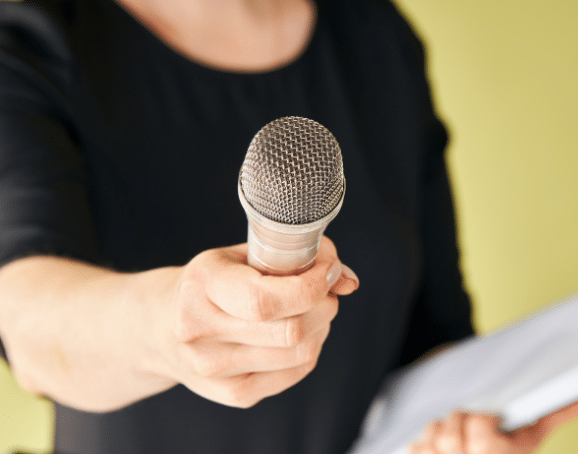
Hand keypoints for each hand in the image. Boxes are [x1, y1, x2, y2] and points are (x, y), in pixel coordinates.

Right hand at [151, 236, 357, 407]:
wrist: (157, 328)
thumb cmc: (206, 285)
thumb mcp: (238, 256)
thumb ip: (293, 258)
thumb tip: (347, 278)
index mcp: (200, 288)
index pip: (267, 299)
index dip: (313, 284)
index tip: (328, 268)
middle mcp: (201, 333)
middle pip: (291, 329)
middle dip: (325, 303)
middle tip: (325, 287)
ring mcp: (215, 371)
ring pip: (301, 352)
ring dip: (322, 325)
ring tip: (313, 308)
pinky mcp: (234, 395)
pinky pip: (297, 371)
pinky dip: (311, 347)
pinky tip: (301, 331)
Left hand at [409, 392, 577, 453]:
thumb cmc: (508, 452)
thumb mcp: (530, 435)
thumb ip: (560, 412)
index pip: (482, 434)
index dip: (481, 423)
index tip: (487, 419)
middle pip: (454, 432)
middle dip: (460, 423)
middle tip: (471, 422)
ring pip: (433, 435)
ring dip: (441, 430)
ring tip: (456, 435)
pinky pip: (416, 446)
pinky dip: (424, 441)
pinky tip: (437, 446)